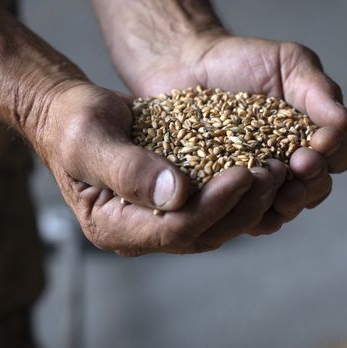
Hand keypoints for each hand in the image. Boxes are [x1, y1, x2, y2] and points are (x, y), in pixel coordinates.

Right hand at [29, 82, 284, 254]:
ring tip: (277, 168)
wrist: (69, 114)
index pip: (175, 229)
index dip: (213, 206)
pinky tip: (265, 165)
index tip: (243, 174)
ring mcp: (159, 221)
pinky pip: (215, 205)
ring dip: (249, 200)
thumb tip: (176, 194)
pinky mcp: (175, 202)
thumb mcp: (89, 139)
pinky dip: (241, 190)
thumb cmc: (71, 122)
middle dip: (242, 205)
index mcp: (113, 227)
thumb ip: (127, 168)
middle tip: (273, 171)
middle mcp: (139, 233)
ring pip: (216, 224)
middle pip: (203, 234)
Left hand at [114, 32, 346, 235]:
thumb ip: (318, 89)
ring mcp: (258, 185)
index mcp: (312, 139)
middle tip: (301, 162)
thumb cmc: (244, 61)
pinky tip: (242, 197)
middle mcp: (291, 168)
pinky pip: (241, 217)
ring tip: (278, 186)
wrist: (189, 63)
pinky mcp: (224, 195)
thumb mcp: (288, 63)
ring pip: (282, 210)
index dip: (337, 151)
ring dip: (287, 202)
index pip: (340, 155)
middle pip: (316, 189)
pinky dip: (247, 212)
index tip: (324, 139)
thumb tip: (346, 122)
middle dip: (314, 179)